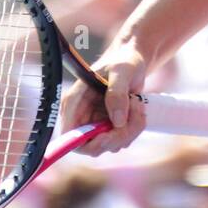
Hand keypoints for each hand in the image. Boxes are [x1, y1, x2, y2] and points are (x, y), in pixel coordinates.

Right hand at [58, 38, 149, 156]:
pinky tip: (138, 109)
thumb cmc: (124, 61)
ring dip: (130, 130)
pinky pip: (121, 140)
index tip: (109, 135)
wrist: (134, 61)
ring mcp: (96, 123)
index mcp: (75, 102)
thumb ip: (117, 94)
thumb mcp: (121, 71)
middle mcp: (82, 116)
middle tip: (135, 115)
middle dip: (117, 136)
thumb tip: (117, 122)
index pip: (69, 135)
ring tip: (137, 103)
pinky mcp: (109, 126)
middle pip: (93, 146)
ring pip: (110, 144)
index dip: (86, 142)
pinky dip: (133, 128)